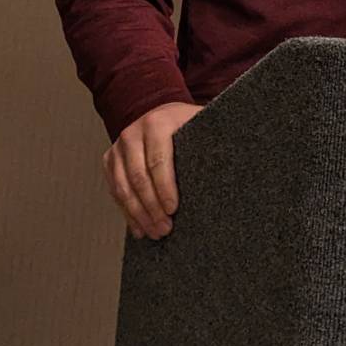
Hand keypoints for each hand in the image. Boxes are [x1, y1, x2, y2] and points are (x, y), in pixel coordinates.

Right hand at [103, 101, 203, 239]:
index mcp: (157, 123)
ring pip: (123, 188)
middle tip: (165, 228)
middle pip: (138, 177)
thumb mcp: (199, 124)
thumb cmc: (186, 123)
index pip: (158, 160)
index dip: (165, 187)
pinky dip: (126, 212)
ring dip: (138, 214)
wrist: (160, 113)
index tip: (173, 209)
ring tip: (155, 232)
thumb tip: (236, 160)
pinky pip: (115, 191)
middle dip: (151, 207)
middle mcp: (132, 133)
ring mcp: (118, 147)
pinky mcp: (109, 160)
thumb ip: (212, 138)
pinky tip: (139, 228)